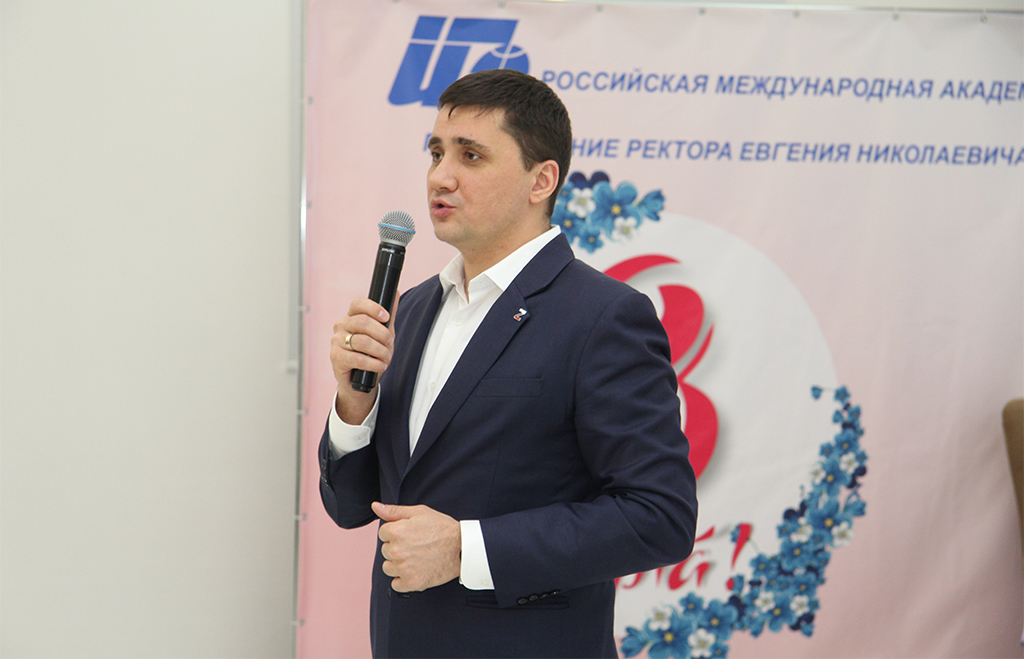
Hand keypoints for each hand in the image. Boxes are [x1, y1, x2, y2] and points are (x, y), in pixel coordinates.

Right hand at [329, 294, 398, 423]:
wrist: (359, 380)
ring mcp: (337, 341)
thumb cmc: (370, 354)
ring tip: (385, 357)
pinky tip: (379, 366)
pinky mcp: (336, 357)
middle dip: (382, 333)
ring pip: (362, 341)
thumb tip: (394, 292)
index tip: (386, 317)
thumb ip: (388, 315)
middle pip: (362, 321)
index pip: (358, 303)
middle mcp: (342, 326)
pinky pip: (358, 358)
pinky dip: (374, 363)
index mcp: (352, 316)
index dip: (373, 308)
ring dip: (380, 351)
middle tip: (389, 342)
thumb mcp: (383, 333)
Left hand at [373, 502, 460, 591]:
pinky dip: (403, 580)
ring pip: (388, 568)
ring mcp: (404, 568)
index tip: (410, 534)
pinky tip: (415, 570)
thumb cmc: (442, 528)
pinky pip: (396, 584)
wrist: (462, 548)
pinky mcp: (412, 583)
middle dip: (397, 547)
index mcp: (396, 531)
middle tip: (416, 545)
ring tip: (416, 558)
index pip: (383, 533)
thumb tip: (375, 506)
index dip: (396, 532)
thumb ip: (394, 511)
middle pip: (385, 550)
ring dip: (398, 564)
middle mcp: (397, 551)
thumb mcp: (419, 512)